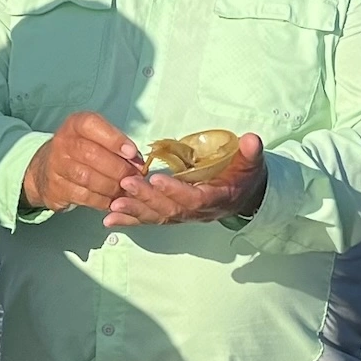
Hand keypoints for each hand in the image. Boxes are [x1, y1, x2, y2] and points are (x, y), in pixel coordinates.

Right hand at [22, 112, 144, 213]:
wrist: (47, 169)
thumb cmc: (81, 151)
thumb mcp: (96, 138)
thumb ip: (117, 145)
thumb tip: (137, 162)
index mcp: (74, 125)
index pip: (90, 124)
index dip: (113, 139)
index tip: (132, 153)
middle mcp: (62, 143)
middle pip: (91, 154)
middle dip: (119, 168)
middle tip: (135, 177)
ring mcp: (55, 166)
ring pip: (88, 178)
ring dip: (112, 186)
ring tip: (126, 189)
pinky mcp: (55, 188)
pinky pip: (84, 196)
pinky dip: (103, 200)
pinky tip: (112, 199)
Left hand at [103, 133, 267, 227]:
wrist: (244, 196)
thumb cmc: (244, 176)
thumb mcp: (251, 163)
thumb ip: (250, 153)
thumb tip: (251, 140)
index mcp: (217, 198)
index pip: (195, 199)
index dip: (176, 191)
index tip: (157, 179)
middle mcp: (198, 213)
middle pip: (171, 210)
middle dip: (147, 199)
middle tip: (126, 184)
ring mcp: (184, 217)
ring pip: (157, 218)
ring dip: (134, 212)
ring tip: (112, 205)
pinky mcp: (172, 216)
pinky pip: (150, 221)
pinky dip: (129, 221)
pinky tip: (109, 220)